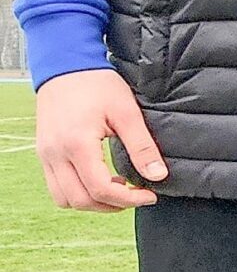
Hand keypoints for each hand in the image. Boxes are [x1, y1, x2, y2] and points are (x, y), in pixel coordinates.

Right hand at [35, 68, 166, 210]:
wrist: (66, 65)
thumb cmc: (98, 84)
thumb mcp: (126, 111)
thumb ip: (141, 146)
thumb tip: (157, 176)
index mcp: (77, 144)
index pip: (100, 189)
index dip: (127, 199)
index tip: (150, 195)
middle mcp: (55, 155)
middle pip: (80, 200)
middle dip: (111, 205)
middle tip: (137, 195)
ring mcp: (46, 156)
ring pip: (64, 199)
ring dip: (92, 202)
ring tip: (119, 188)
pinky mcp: (44, 154)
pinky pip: (56, 187)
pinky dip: (78, 192)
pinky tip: (100, 179)